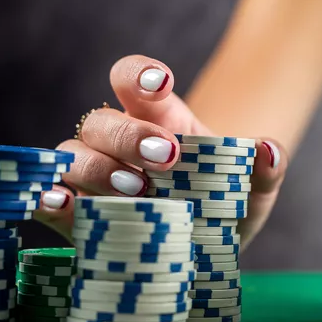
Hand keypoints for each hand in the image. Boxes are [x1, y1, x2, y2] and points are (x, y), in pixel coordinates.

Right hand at [36, 55, 287, 248]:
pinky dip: (53, 199)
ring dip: (97, 168)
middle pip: (102, 120)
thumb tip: (268, 151)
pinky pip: (55, 199)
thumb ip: (268, 167)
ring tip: (137, 192)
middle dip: (128, 134)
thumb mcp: (257, 187)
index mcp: (164, 121)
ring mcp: (100, 178)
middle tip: (166, 158)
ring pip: (73, 154)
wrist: (213, 246)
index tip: (160, 83)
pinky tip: (64, 204)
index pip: (135, 81)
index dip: (139, 75)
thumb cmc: (229, 203)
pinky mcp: (84, 215)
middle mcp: (123, 143)